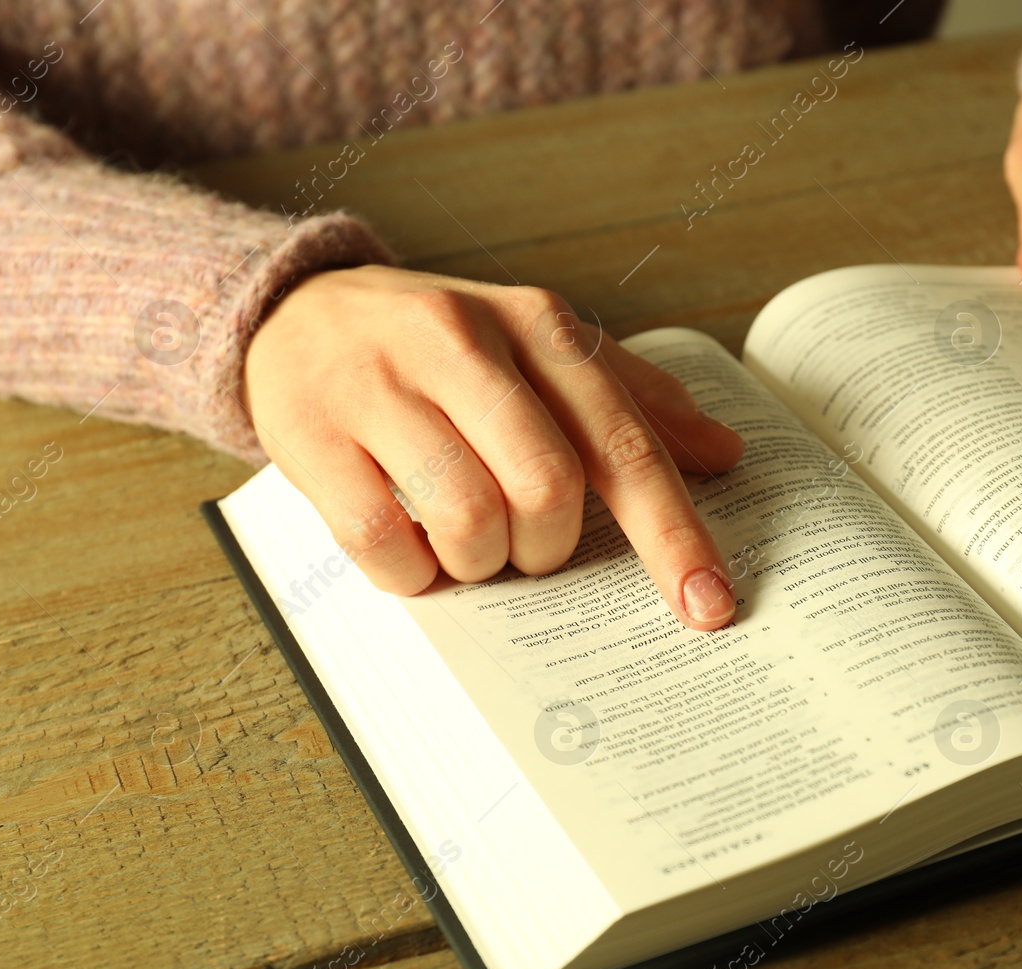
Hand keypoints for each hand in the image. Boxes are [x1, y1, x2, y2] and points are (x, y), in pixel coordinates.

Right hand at [242, 265, 744, 629]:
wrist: (297, 311)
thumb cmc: (445, 348)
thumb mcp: (542, 350)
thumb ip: (634, 400)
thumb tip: (725, 454)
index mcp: (538, 325)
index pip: (622, 442)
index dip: (672, 533)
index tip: (708, 605)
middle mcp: (464, 343)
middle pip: (549, 487)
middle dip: (550, 546)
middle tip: (529, 544)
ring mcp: (381, 386)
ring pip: (468, 517)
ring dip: (482, 562)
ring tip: (468, 542)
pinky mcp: (312, 435)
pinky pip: (381, 541)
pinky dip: (412, 572)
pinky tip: (413, 550)